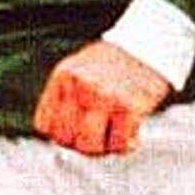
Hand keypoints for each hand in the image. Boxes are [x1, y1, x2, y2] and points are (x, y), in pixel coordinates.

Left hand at [32, 40, 170, 155]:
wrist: (149, 47)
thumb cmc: (115, 64)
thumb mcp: (79, 70)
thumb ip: (67, 98)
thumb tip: (63, 137)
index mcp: (64, 76)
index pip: (45, 126)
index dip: (61, 135)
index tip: (76, 131)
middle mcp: (81, 85)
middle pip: (66, 140)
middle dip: (81, 144)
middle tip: (98, 136)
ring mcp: (105, 96)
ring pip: (90, 147)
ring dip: (103, 147)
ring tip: (114, 134)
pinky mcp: (130, 107)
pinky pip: (119, 145)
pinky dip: (126, 144)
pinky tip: (131, 132)